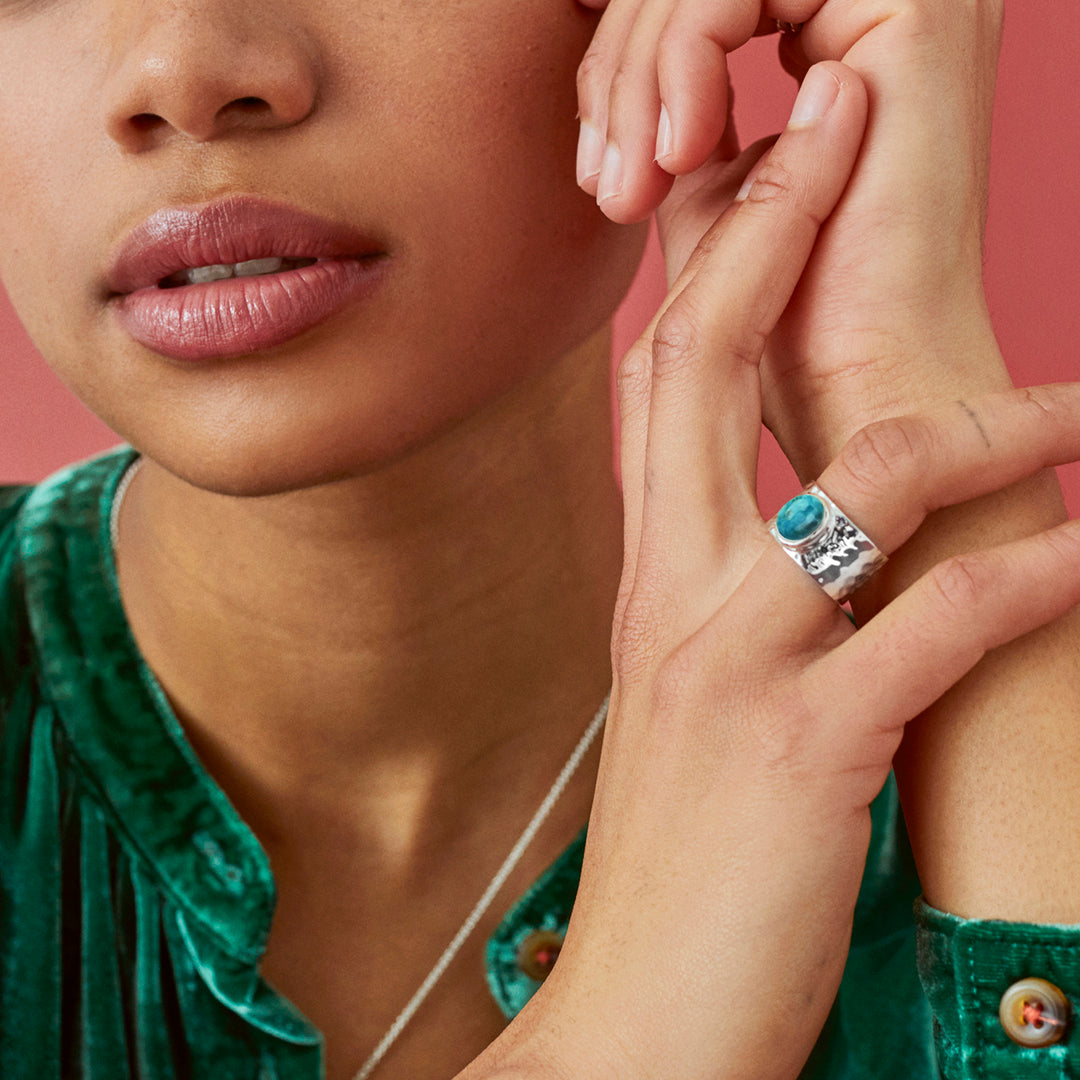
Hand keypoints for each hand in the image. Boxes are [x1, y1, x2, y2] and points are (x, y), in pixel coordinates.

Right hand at [466, 62, 1079, 1079]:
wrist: (643, 1006)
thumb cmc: (679, 844)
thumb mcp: (679, 692)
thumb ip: (714, 591)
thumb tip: (774, 515)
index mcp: (650, 580)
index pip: (659, 384)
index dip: (702, 264)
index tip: (756, 173)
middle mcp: (679, 594)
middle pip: (709, 366)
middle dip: (776, 228)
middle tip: (841, 120)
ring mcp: (740, 662)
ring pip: (864, 481)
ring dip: (994, 424)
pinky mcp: (812, 745)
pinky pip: (943, 624)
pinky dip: (1035, 576)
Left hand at [576, 0, 1008, 478]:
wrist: (856, 385)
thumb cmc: (788, 320)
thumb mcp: (707, 197)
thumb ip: (680, 121)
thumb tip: (624, 74)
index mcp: (839, 33)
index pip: (705, 5)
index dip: (628, 65)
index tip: (597, 171)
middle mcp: (872, 6)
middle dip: (620, 75)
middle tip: (604, 185)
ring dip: (640, 76)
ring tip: (632, 186)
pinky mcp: (916, 10)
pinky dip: (683, 57)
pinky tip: (678, 152)